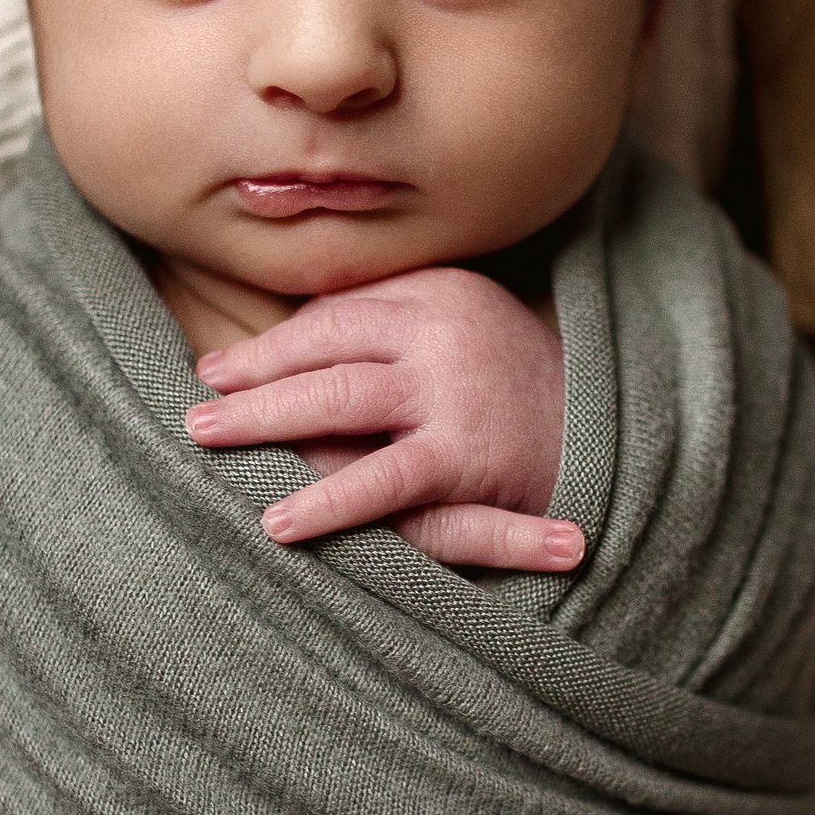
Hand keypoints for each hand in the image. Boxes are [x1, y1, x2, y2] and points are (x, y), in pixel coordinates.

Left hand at [185, 268, 583, 571]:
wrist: (618, 426)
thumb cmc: (526, 384)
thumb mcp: (468, 324)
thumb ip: (398, 321)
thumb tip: (300, 336)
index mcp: (435, 294)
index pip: (334, 314)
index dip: (273, 345)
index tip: (221, 369)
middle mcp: (440, 331)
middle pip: (323, 348)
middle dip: (252, 377)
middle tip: (196, 407)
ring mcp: (452, 392)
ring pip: (337, 398)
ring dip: (265, 420)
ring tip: (207, 441)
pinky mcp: (465, 457)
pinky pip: (381, 481)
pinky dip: (327, 501)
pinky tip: (277, 520)